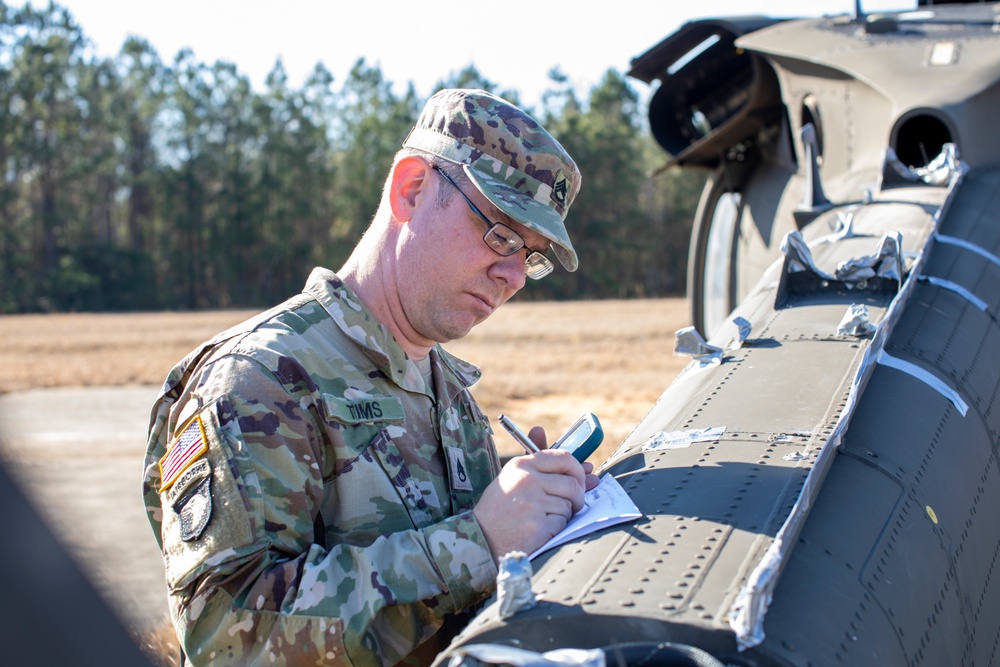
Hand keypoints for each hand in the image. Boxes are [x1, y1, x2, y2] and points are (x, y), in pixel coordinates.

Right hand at [473, 427, 599, 560]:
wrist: (480, 539)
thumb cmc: (500, 509)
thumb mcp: (514, 479)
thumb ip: (545, 468)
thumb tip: (588, 466)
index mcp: (522, 465)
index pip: (564, 458)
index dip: (577, 470)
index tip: (578, 480)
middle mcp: (527, 480)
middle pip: (572, 484)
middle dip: (576, 497)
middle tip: (569, 505)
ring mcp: (533, 503)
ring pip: (569, 505)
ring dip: (563, 514)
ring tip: (543, 518)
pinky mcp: (538, 526)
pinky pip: (562, 523)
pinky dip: (556, 528)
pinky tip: (539, 530)